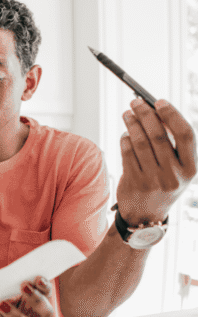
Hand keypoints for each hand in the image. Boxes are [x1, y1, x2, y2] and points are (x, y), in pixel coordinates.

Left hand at [0, 277, 52, 316]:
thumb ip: (8, 289)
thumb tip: (15, 280)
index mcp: (30, 306)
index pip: (45, 296)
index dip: (45, 288)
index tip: (38, 278)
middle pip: (46, 313)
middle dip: (37, 300)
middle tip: (24, 286)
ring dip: (18, 316)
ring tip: (0, 304)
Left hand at [117, 99, 196, 224]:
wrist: (146, 215)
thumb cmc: (163, 183)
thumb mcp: (176, 168)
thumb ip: (172, 144)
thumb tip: (155, 111)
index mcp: (191, 169)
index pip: (186, 134)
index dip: (173, 115)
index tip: (159, 101)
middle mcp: (174, 175)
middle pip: (159, 135)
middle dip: (146, 114)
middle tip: (136, 102)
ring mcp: (153, 180)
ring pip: (140, 142)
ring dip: (132, 124)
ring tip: (127, 114)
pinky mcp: (134, 183)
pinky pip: (127, 154)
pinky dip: (125, 139)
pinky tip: (125, 134)